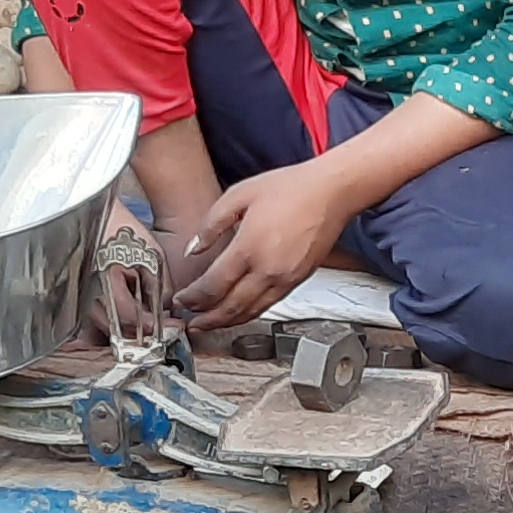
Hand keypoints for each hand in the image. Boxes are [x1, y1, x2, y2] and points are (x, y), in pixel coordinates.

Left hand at [175, 161, 357, 330]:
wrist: (331, 192)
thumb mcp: (239, 194)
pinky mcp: (298, 280)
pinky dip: (248, 313)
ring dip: (227, 322)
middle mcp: (267, 270)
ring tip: (209, 324)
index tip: (181, 300)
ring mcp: (285, 279)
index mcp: (248, 248)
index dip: (192, 298)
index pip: (212, 286)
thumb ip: (211, 225)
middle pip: (230, 308)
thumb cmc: (289, 188)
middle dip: (206, 319)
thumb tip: (193, 250)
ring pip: (250, 312)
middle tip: (190, 323)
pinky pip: (268, 305)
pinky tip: (238, 311)